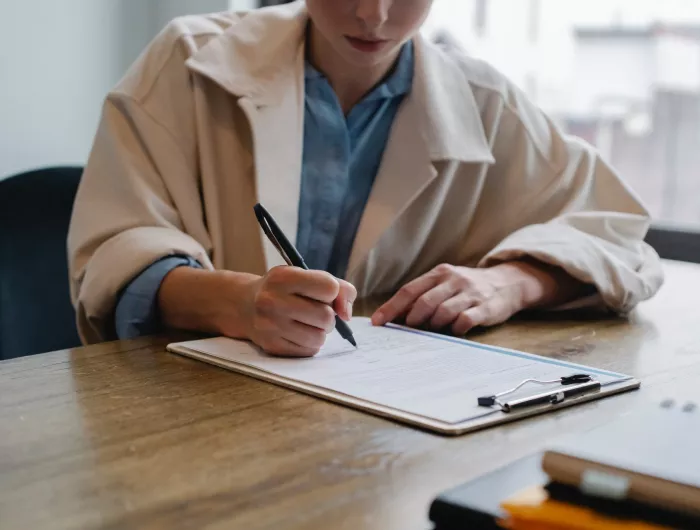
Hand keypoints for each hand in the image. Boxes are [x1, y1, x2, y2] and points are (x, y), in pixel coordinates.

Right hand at [241, 267, 356, 356]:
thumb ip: (338, 287)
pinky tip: (299, 333)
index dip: (333, 292)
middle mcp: (273, 301)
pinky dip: (310, 343)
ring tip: (309, 323)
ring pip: (319, 337)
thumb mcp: (306, 276)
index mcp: (283, 277)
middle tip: (317, 311)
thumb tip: (347, 314)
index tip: (323, 293)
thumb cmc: (285, 289)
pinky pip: (309, 351)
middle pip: (326, 316)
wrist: (245, 305)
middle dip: (328, 316)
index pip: (329, 288)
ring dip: (320, 332)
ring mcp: (270, 326)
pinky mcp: (271, 346)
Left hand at [371, 261, 585, 335]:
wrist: (507, 283)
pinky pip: (465, 321)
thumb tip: (393, 316)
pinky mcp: (485, 308)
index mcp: (439, 274)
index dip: (391, 307)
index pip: (409, 290)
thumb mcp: (444, 284)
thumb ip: (423, 296)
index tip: (377, 322)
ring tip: (433, 330)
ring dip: (433, 325)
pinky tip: (454, 331)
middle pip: (424, 302)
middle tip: (407, 330)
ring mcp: (470, 293)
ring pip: (443, 312)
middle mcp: (453, 280)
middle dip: (411, 319)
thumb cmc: (466, 288)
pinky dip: (455, 329)